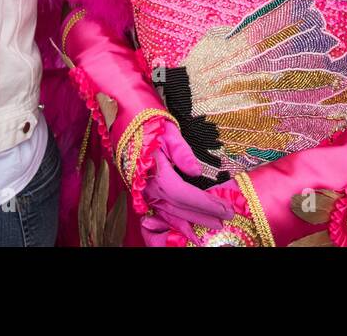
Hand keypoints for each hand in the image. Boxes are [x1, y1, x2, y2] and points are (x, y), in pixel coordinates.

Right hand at [139, 124, 232, 244]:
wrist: (121, 119)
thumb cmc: (146, 121)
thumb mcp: (167, 130)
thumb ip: (182, 151)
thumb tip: (196, 171)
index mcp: (155, 172)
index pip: (184, 195)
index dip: (205, 204)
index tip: (226, 208)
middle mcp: (148, 187)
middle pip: (179, 208)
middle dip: (204, 215)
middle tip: (226, 218)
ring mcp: (143, 191)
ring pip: (169, 212)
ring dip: (191, 221)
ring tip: (212, 224)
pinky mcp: (141, 191)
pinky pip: (159, 211)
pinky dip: (174, 221)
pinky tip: (186, 226)